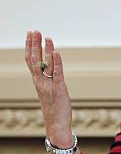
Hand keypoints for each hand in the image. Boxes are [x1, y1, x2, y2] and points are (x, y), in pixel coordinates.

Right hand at [24, 30, 72, 146]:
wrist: (55, 123)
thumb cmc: (54, 107)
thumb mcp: (48, 90)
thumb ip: (47, 79)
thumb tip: (51, 68)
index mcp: (37, 81)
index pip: (30, 60)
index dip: (29, 46)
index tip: (30, 34)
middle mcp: (40, 81)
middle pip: (34, 60)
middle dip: (35, 44)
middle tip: (35, 31)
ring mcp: (48, 85)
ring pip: (45, 65)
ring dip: (47, 50)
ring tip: (47, 38)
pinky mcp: (58, 89)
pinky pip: (57, 74)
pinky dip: (57, 63)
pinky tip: (57, 53)